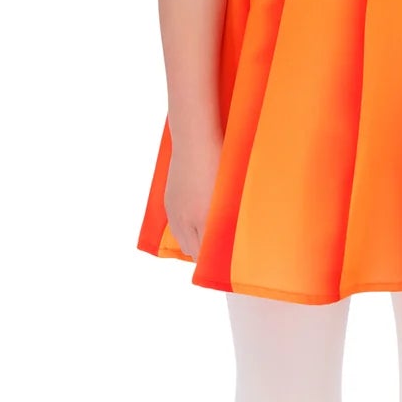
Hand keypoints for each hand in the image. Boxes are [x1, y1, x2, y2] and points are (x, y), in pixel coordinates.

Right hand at [163, 128, 223, 258]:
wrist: (194, 139)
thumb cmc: (219, 159)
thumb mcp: (229, 190)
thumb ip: (228, 214)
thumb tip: (233, 231)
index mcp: (203, 216)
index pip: (205, 253)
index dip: (214, 260)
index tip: (228, 262)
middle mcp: (185, 217)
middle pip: (192, 251)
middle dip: (204, 255)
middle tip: (220, 253)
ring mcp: (174, 210)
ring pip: (182, 241)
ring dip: (194, 244)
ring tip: (208, 240)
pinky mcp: (169, 202)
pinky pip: (175, 228)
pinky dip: (185, 232)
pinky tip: (196, 226)